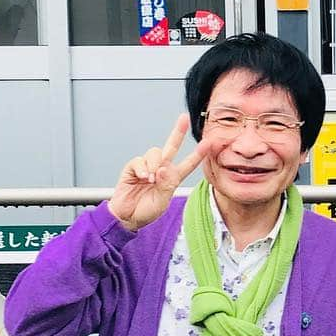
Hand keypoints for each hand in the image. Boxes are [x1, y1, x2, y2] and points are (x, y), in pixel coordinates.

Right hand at [109, 113, 210, 231]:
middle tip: (184, 118)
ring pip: (155, 153)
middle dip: (178, 132)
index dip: (198, 154)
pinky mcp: (133, 168)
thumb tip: (162, 168)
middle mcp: (161, 169)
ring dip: (154, 164)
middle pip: (171, 146)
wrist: (127, 217)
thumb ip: (165, 185)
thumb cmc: (146, 211)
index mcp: (172, 178)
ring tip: (151, 179)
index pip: (188, 164)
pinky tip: (143, 177)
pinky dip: (142, 168)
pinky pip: (139, 161)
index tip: (208, 144)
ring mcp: (147, 167)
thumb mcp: (162, 202)